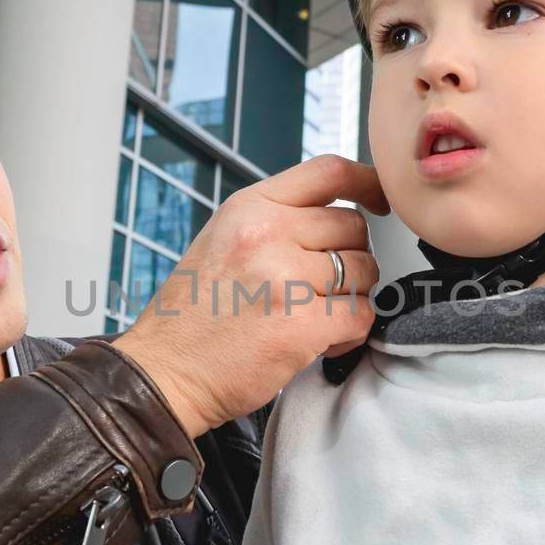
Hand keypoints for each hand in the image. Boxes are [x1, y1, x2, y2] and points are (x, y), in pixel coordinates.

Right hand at [113, 154, 388, 436]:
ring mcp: (286, 277)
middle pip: (353, 227)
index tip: (379, 201)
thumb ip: (276, 221)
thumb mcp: (224, 241)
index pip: (329, 172)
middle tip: (320, 288)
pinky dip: (349, 333)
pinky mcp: (303, 323)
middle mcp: (268, 233)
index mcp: (249, 208)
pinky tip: (318, 342)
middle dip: (350, 259)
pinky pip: (361, 316)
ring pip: (365, 272)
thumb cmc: (192, 316)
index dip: (368, 183)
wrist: (164, 372)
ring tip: (312, 316)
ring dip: (350, 297)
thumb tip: (336, 215)